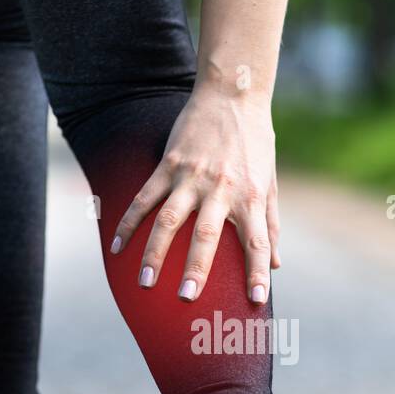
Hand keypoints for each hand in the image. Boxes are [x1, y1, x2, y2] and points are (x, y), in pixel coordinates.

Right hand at [109, 85, 280, 302]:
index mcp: (250, 197)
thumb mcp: (269, 182)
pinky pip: (144, 198)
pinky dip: (130, 223)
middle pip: (207, 236)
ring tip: (145, 283)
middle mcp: (222, 189)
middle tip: (187, 298)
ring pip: (169, 220)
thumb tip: (276, 263)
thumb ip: (271, 223)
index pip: (257, 243)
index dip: (258, 273)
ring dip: (155, 253)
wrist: (234, 93)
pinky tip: (118, 248)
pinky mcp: (169, 163)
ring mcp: (192, 176)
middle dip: (196, 269)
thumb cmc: (256, 142)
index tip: (257, 300)